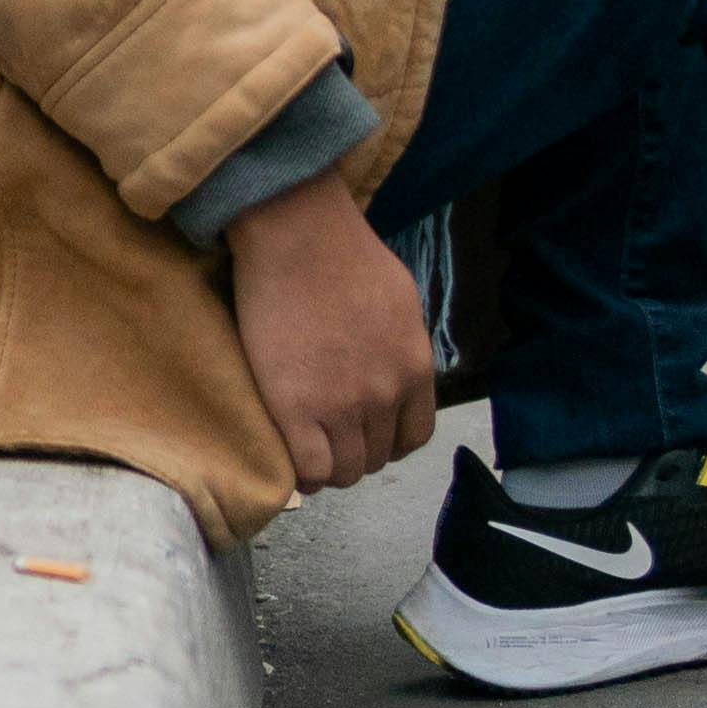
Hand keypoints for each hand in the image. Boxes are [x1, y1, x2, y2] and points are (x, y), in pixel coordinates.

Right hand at [225, 167, 436, 492]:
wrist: (299, 236)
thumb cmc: (347, 254)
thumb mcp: (401, 301)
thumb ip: (402, 347)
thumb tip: (393, 371)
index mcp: (415, 367)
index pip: (415, 437)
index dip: (389, 441)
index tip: (368, 431)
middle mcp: (385, 394)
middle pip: (377, 458)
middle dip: (356, 450)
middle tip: (331, 433)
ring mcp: (341, 406)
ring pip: (345, 472)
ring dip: (330, 465)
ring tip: (309, 444)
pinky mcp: (295, 410)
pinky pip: (309, 470)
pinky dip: (303, 472)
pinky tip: (292, 450)